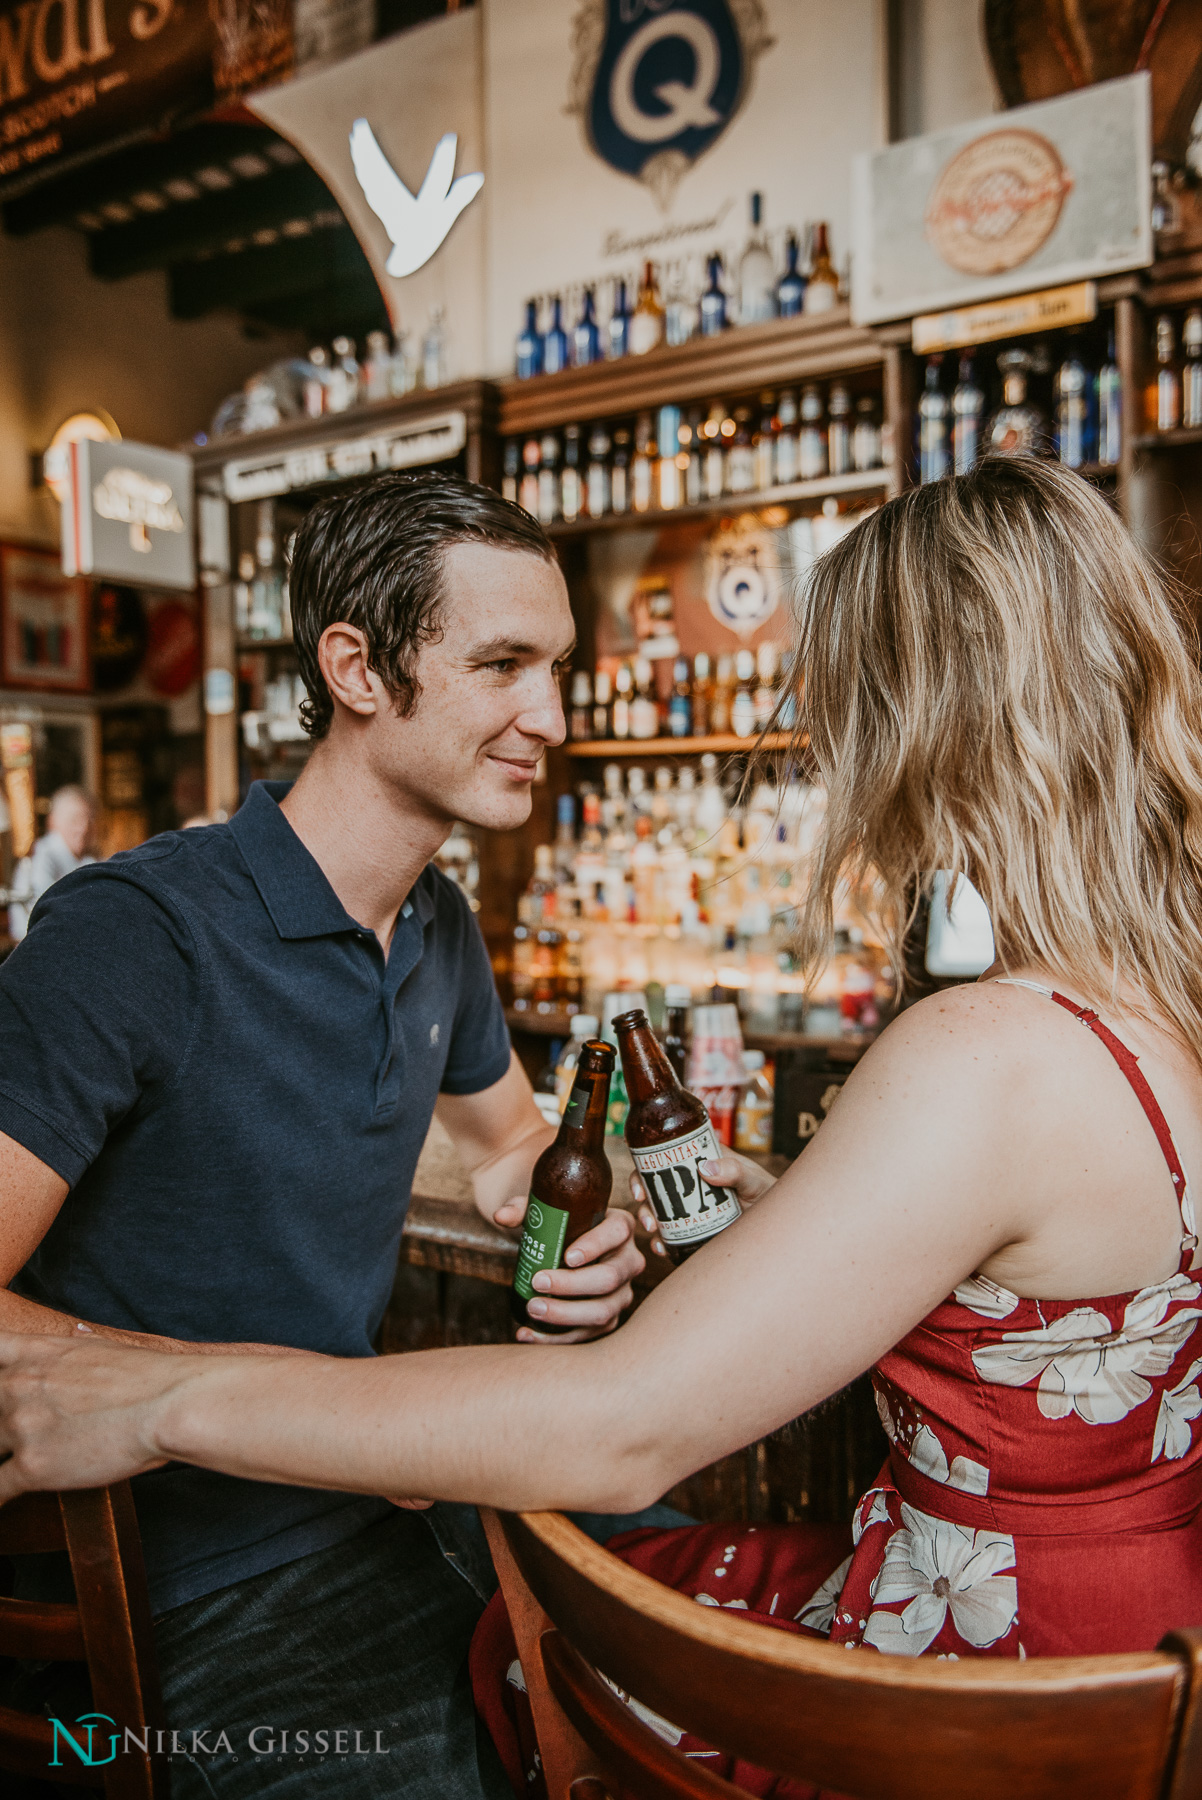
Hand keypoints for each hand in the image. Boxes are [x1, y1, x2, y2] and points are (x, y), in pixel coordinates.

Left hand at [0, 1332, 190, 1502]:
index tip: (4, 1393)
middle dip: (1, 1423)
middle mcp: (16, 1387)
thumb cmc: (146, 1375)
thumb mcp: (105, 1346)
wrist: (166, 1406)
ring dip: (2, 1455)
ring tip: (26, 1459)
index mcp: (33, 1354)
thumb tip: (77, 1333)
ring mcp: (21, 1427)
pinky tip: (3, 1503)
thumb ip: (79, 1345)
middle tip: (15, 1431)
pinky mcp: (32, 1468)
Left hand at [492, 1199, 644, 1342]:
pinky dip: (558, 1339)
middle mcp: (629, 1260)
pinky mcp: (610, 1318)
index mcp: (620, 1226)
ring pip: (604, 1310)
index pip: (617, 1232)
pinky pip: (590, 1335)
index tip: (566, 1256)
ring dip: (566, 1314)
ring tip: (532, 1308)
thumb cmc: (560, 1227)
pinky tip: (528, 1334)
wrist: (567, 1250)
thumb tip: (501, 1216)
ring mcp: (623, 1292)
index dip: (595, 1245)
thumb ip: (523, 1209)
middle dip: (572, 1284)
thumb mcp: (544, 1212)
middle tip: (538, 1281)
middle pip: (609, 1277)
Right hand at [632, 1153, 777, 1255]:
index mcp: (702, 1163)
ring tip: (654, 1233)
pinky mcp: (695, 1231)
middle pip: (655, 1188)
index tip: (641, 1186)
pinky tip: (663, 1248)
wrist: (783, 1228)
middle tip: (647, 1217)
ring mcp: (691, 1209)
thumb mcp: (755, 1180)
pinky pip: (671, 1236)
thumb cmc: (770, 1194)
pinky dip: (662, 1243)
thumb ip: (736, 1172)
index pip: (665, 1159)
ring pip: (659, 1212)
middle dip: (643, 1202)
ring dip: (649, 1221)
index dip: (645, 1169)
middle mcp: (691, 1186)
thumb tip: (706, 1167)